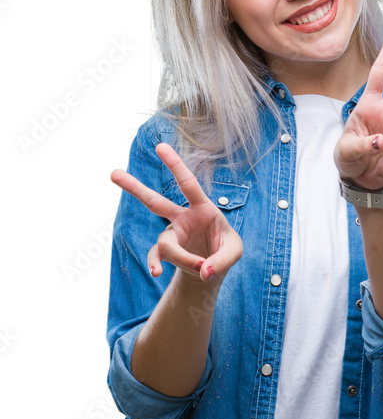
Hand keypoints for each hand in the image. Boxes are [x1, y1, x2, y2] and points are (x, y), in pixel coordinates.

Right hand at [110, 142, 242, 282]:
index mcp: (202, 208)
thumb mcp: (234, 253)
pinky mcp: (165, 252)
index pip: (187, 183)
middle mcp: (182, 217)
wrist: (212, 268)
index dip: (175, 165)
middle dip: (134, 188)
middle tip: (113, 173)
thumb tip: (203, 272)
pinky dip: (156, 264)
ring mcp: (171, 234)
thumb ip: (222, 261)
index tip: (160, 146)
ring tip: (201, 268)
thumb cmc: (225, 250)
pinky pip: (156, 256)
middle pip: (154, 201)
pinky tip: (156, 272)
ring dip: (184, 258)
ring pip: (165, 243)